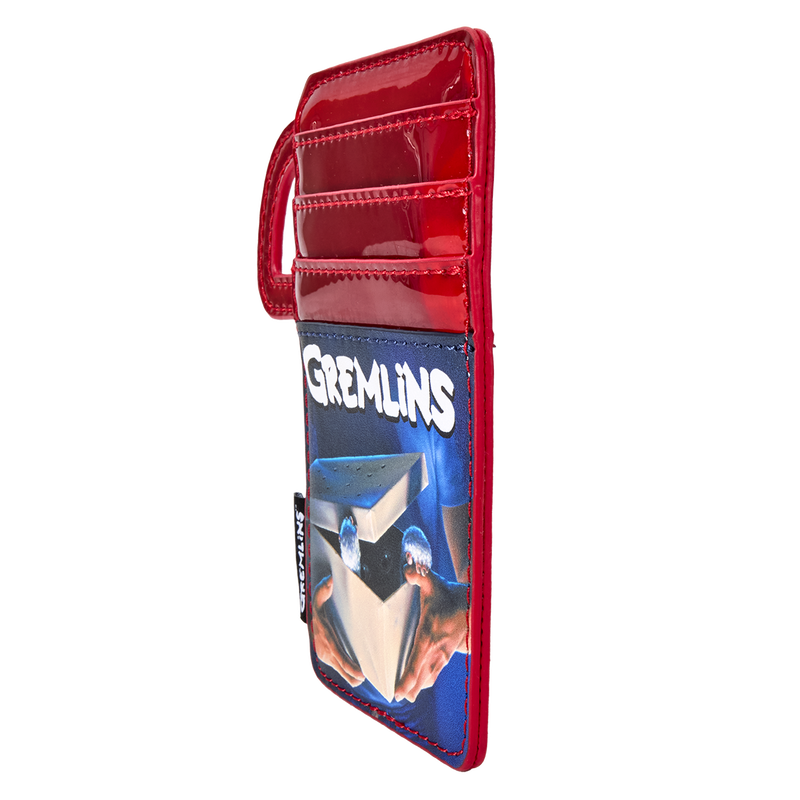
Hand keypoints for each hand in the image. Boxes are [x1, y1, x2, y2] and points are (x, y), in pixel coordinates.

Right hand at [311, 576, 364, 687]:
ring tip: (363, 678)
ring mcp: (324, 655)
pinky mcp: (326, 657)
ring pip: (340, 670)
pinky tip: (356, 675)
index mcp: (325, 638)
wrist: (307, 619)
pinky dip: (347, 672)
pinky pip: (338, 668)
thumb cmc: (316, 608)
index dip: (350, 667)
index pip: (339, 656)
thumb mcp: (317, 597)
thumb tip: (330, 580)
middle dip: (353, 675)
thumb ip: (323, 590)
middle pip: (341, 668)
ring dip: (350, 675)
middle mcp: (324, 650)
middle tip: (365, 677)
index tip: (361, 673)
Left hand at [394, 562, 468, 702]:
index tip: (398, 691)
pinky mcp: (448, 653)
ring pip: (430, 675)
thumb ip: (418, 576)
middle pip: (421, 674)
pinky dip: (427, 680)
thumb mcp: (433, 582)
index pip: (416, 662)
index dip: (407, 679)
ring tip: (408, 695)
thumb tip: (407, 571)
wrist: (473, 604)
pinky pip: (436, 671)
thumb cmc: (449, 594)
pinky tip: (421, 685)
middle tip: (398, 697)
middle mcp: (436, 648)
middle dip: (410, 687)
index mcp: (429, 634)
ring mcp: (444, 653)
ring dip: (418, 686)